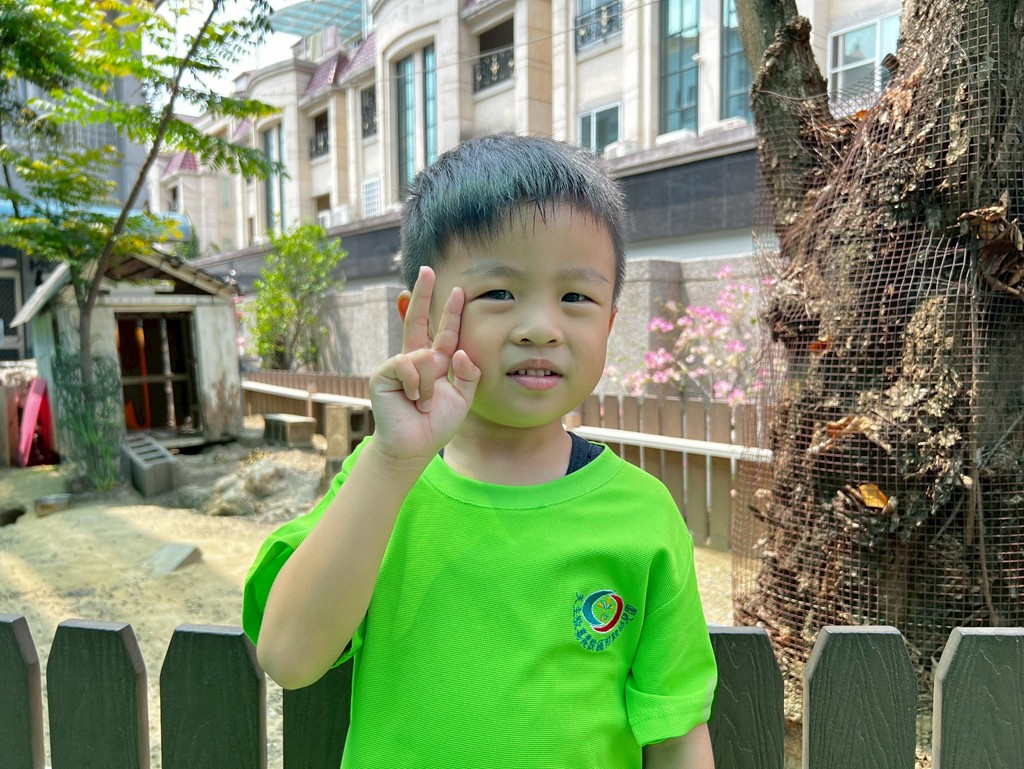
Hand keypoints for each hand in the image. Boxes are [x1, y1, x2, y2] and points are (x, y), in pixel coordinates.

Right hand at [369, 267, 480, 462]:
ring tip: (422, 404)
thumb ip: (468, 374)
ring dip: (430, 385)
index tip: (458, 290)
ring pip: (423, 356)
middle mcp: (414, 360)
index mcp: (434, 363)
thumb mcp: (462, 398)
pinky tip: (412, 401)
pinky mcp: (383, 374)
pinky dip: (417, 386)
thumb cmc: (436, 424)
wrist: (414, 446)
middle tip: (427, 269)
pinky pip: (407, 365)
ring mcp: (397, 365)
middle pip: (417, 320)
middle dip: (422, 294)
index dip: (451, 313)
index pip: (445, 333)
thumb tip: (460, 352)